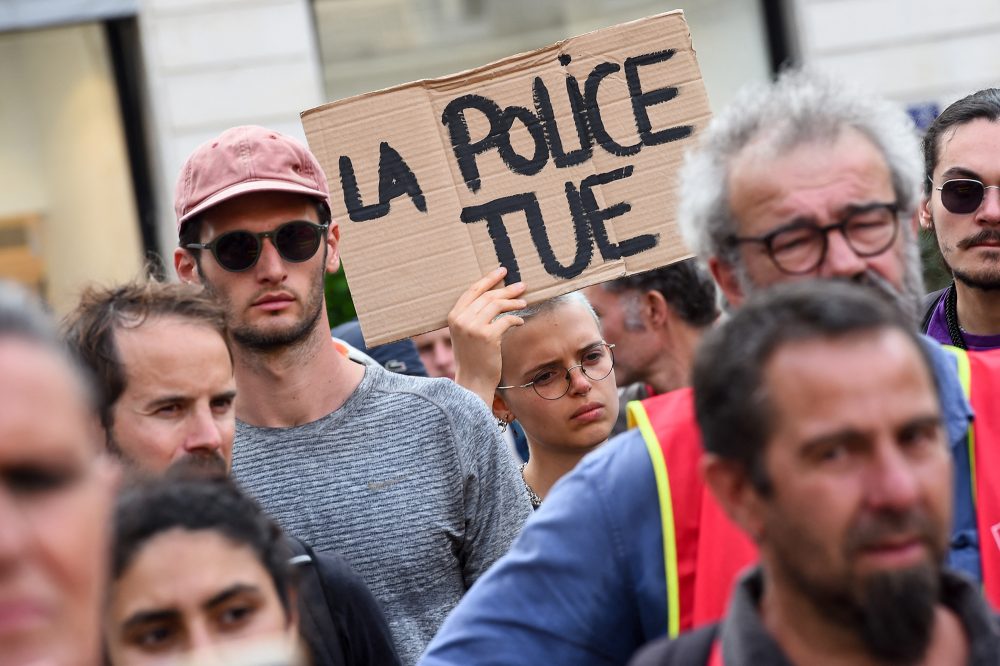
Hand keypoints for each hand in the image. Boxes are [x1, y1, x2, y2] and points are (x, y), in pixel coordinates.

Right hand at [448, 267, 526, 404]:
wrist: (472, 381)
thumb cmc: (472, 358)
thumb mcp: (465, 334)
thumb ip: (472, 315)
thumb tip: (494, 297)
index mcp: (453, 316)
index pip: (472, 291)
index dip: (488, 279)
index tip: (502, 271)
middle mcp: (461, 319)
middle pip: (487, 296)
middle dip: (506, 289)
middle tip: (521, 285)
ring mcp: (473, 327)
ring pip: (497, 305)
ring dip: (513, 302)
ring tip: (524, 302)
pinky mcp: (487, 336)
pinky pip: (506, 320)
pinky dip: (515, 319)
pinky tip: (520, 321)